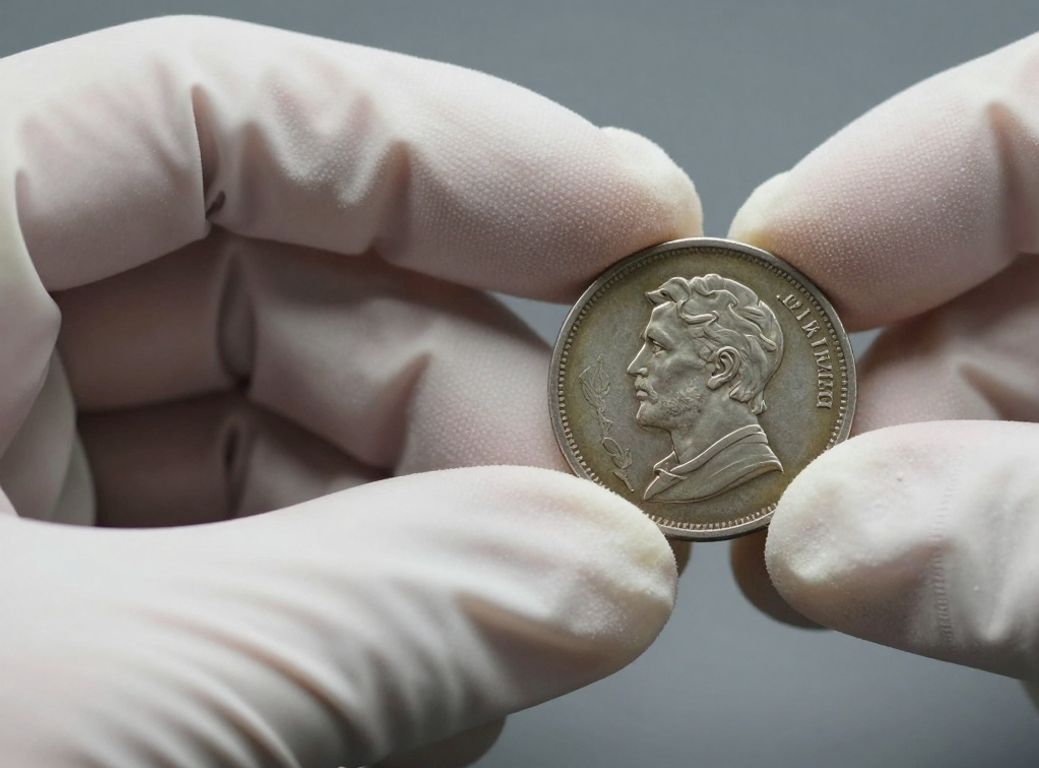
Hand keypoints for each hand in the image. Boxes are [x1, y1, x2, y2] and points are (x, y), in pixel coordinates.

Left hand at [0, 17, 699, 766]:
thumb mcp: (90, 701)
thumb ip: (373, 617)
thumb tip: (606, 579)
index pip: (212, 113)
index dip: (445, 151)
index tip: (629, 226)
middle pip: (275, 293)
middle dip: (468, 398)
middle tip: (615, 502)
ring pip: (272, 445)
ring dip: (430, 532)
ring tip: (535, 617)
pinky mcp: (35, 623)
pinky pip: (228, 567)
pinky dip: (348, 618)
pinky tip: (429, 679)